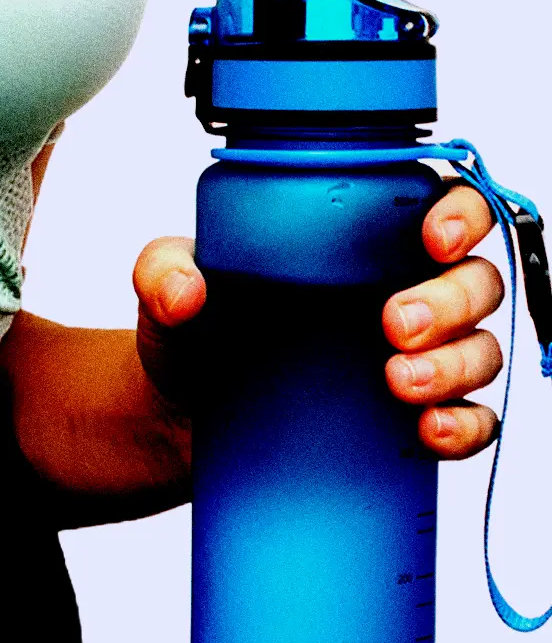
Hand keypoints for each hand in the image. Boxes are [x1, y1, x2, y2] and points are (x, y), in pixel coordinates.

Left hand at [130, 183, 505, 457]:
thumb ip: (162, 270)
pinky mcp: (405, 420)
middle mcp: (401, 292)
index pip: (442, 211)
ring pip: (479, 349)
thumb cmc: (190, 336)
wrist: (175, 418)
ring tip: (399, 382)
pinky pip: (470, 421)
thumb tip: (185, 291)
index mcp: (360, 245)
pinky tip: (431, 430)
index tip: (433, 238)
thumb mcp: (165, 291)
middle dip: (453, 300)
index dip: (462, 215)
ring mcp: (412, 358)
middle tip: (396, 323)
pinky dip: (465, 426)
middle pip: (475, 282)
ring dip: (457, 365)